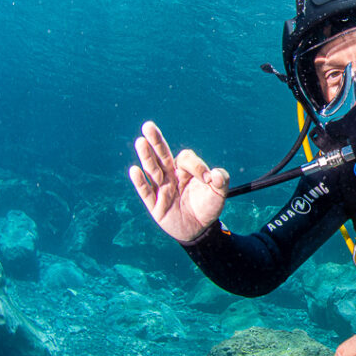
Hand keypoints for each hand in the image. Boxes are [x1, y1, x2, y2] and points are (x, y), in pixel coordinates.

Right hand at [128, 121, 228, 242]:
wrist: (199, 228)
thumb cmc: (207, 206)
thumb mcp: (219, 194)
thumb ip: (221, 181)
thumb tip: (215, 174)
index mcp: (185, 170)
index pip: (185, 158)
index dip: (196, 165)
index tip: (207, 178)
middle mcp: (171, 175)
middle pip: (162, 155)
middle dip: (156, 141)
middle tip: (148, 126)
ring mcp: (161, 189)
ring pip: (152, 170)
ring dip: (147, 157)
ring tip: (140, 142)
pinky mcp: (155, 204)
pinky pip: (146, 192)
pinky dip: (140, 182)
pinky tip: (134, 170)